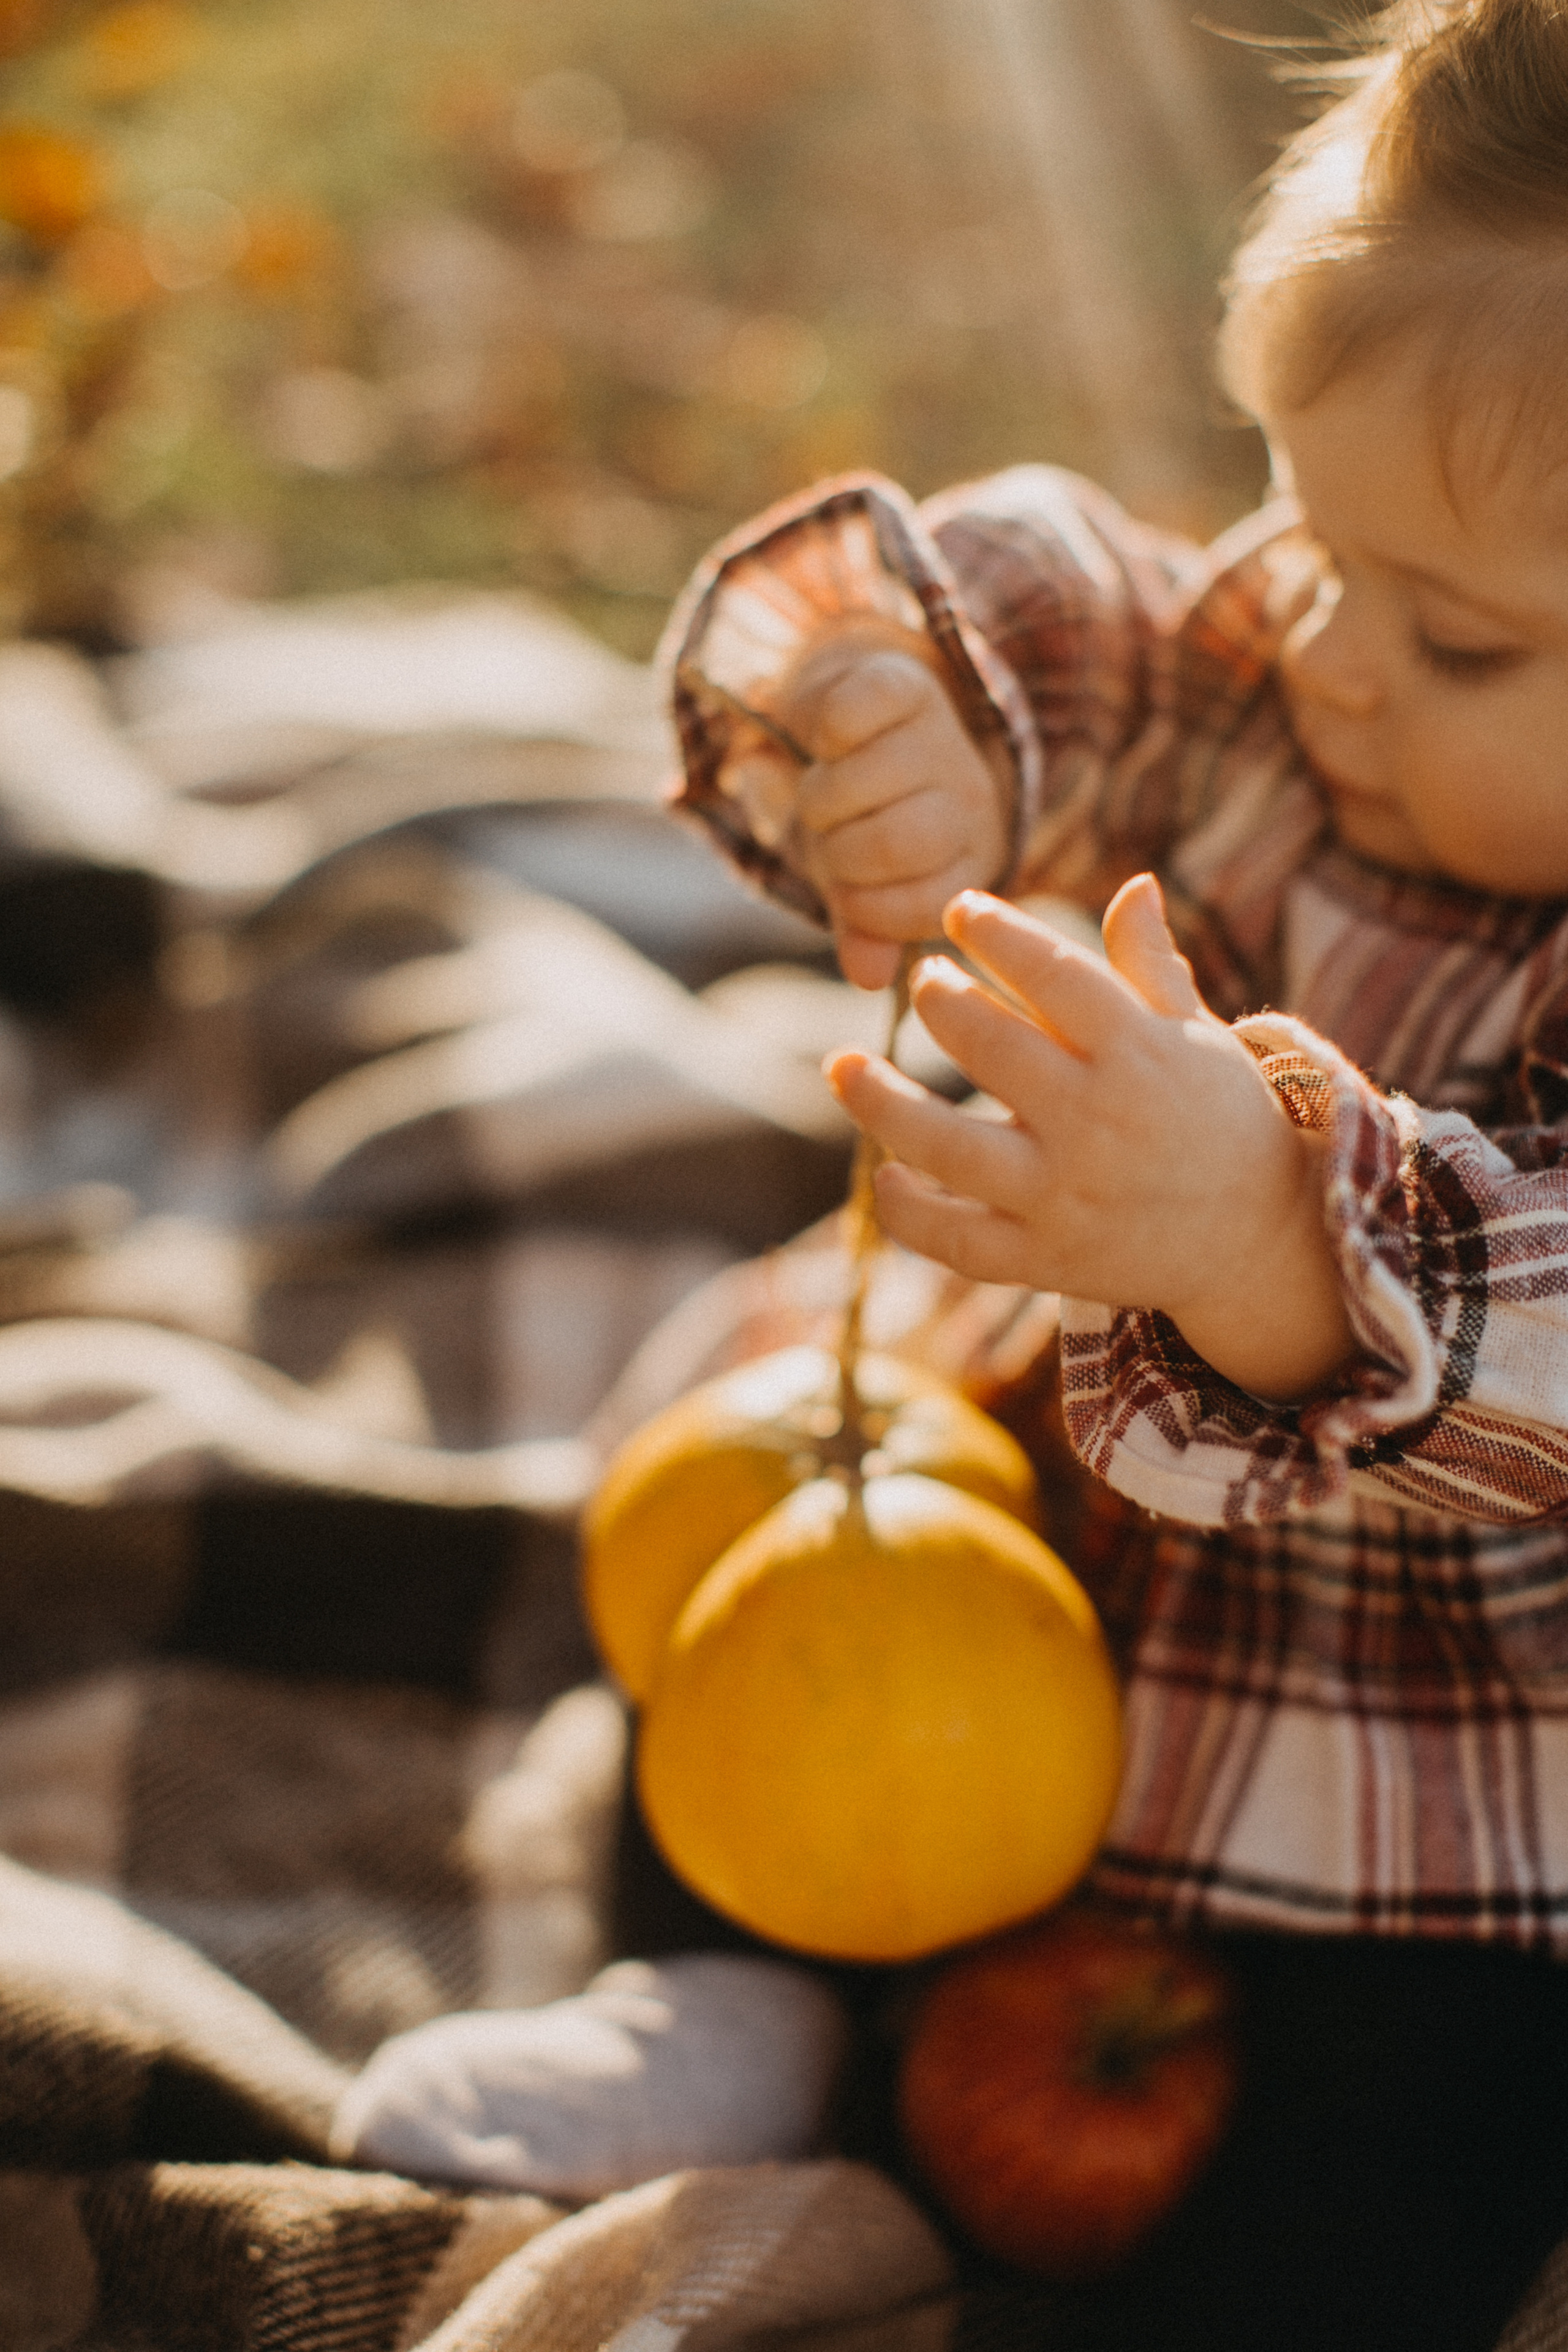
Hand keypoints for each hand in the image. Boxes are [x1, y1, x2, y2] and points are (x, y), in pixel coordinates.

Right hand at [770, 622, 1010, 989]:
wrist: (860, 717)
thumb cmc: (863, 815)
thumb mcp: (865, 881)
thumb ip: (867, 927)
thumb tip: (868, 975)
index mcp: (967, 857)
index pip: (915, 906)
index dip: (861, 905)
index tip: (846, 887)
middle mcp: (967, 798)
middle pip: (895, 841)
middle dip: (838, 849)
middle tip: (826, 835)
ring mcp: (939, 740)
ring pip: (865, 782)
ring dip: (822, 796)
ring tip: (822, 792)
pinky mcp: (904, 687)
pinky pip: (846, 720)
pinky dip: (822, 736)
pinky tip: (828, 741)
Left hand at [824, 876, 1355, 1402]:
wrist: (1257, 1237)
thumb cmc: (1217, 1117)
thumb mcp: (1197, 1037)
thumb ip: (1150, 966)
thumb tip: (1132, 884)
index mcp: (1141, 1055)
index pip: (1054, 975)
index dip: (997, 932)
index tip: (957, 911)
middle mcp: (1099, 1124)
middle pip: (991, 1048)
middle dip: (941, 1001)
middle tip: (924, 979)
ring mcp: (1066, 1198)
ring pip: (948, 1147)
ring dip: (882, 1102)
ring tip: (842, 1065)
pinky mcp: (1044, 1260)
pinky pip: (955, 1239)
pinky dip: (909, 1210)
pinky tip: (886, 1172)